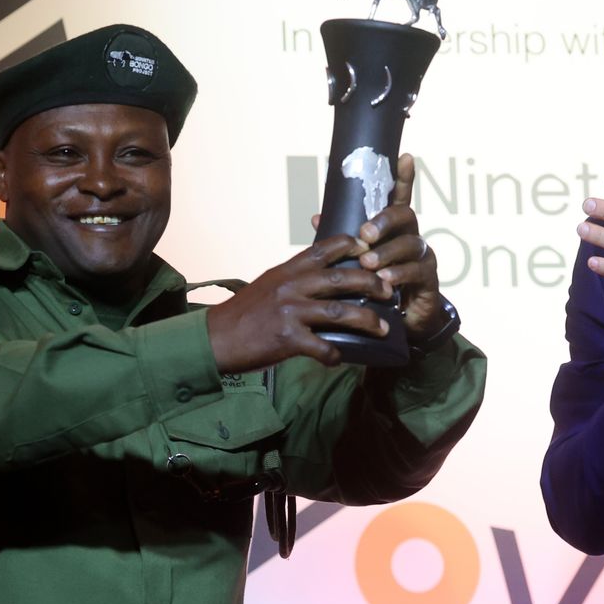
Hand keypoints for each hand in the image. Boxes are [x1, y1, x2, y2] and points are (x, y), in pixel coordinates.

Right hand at [205, 234, 395, 371]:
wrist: (214, 338)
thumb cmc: (243, 314)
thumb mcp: (268, 285)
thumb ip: (294, 279)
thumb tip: (320, 278)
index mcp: (287, 271)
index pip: (324, 248)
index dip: (351, 245)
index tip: (370, 248)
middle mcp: (291, 286)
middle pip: (342, 278)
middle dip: (372, 282)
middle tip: (389, 290)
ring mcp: (290, 312)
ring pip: (340, 311)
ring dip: (367, 320)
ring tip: (382, 327)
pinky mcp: (287, 339)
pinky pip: (322, 347)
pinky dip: (335, 354)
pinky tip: (340, 358)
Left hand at [355, 154, 447, 335]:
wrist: (400, 322)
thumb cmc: (374, 286)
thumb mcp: (354, 262)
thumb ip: (340, 240)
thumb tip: (316, 217)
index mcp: (393, 230)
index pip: (399, 198)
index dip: (403, 178)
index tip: (405, 157)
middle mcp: (411, 237)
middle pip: (405, 216)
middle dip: (384, 221)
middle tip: (364, 234)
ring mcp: (422, 257)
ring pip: (410, 243)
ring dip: (386, 252)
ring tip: (368, 264)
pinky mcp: (429, 279)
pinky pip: (417, 270)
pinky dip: (398, 274)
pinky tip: (385, 281)